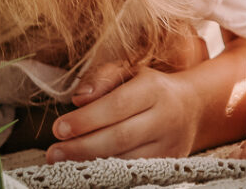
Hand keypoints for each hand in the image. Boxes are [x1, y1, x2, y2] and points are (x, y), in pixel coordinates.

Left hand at [46, 61, 199, 161]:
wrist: (192, 107)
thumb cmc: (149, 87)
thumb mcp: (129, 71)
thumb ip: (102, 78)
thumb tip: (79, 99)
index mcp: (154, 88)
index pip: (117, 106)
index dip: (86, 120)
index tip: (58, 129)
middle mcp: (166, 117)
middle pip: (120, 137)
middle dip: (82, 147)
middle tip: (53, 153)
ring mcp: (170, 144)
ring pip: (127, 160)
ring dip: (92, 165)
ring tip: (64, 164)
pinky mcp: (169, 163)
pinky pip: (135, 172)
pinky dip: (109, 174)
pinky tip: (89, 171)